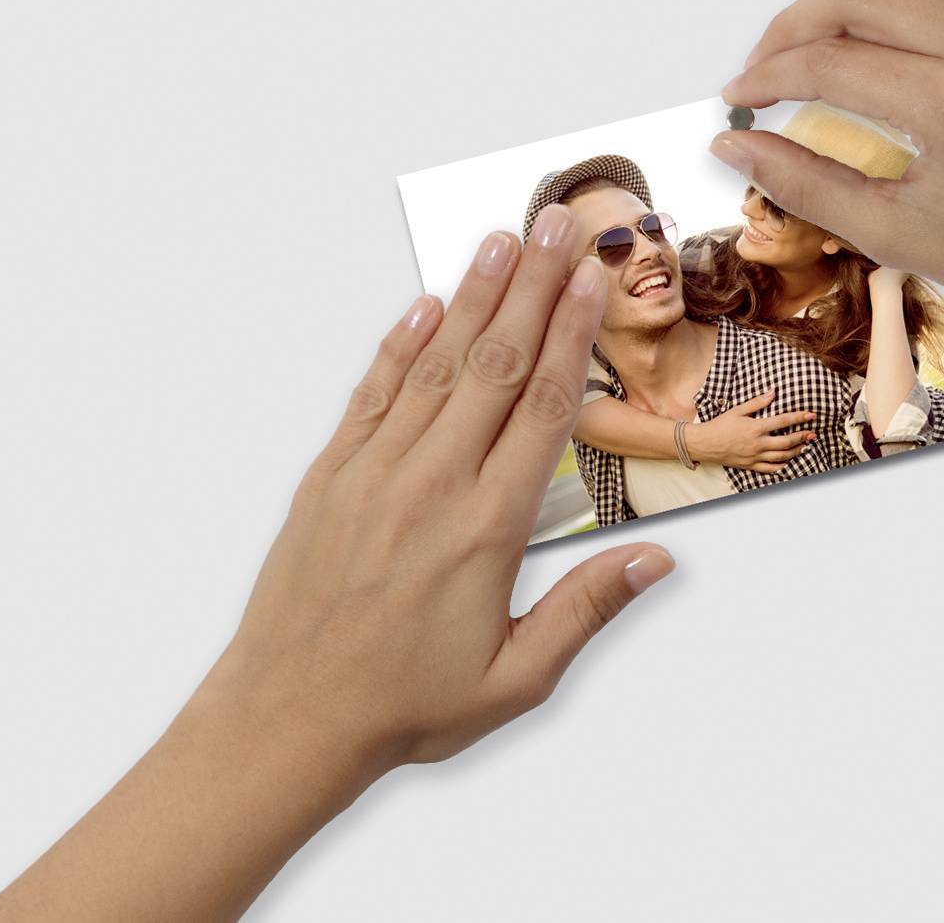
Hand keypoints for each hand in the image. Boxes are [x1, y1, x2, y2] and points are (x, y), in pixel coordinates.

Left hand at [205, 207, 676, 771]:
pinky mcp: (329, 477)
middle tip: (557, 225)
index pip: (542, 407)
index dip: (571, 334)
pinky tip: (425, 304)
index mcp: (486, 528)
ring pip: (436, 365)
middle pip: (495, 364)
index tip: (592, 279)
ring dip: (472, 296)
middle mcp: (431, 484)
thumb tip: (655, 561)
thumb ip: (586, 611)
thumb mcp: (516, 678)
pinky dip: (400, 344)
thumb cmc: (403, 704)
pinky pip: (372, 394)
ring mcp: (374, 473)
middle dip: (532, 287)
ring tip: (501, 239)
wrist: (287, 718)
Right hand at [684, 387, 817, 473]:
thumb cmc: (720, 424)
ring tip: (804, 446)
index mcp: (756, 428)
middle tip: (813, 434)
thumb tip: (773, 392)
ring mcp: (755, 456)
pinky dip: (781, 466)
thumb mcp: (738, 410)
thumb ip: (757, 402)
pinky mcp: (750, 465)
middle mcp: (758, 444)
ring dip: (796, 451)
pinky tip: (788, 462)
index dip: (799, 418)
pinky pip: (770, 469)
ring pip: (782, 457)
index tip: (812, 415)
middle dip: (802, 437)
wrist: (704, 443)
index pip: (784, 422)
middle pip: (787, 442)